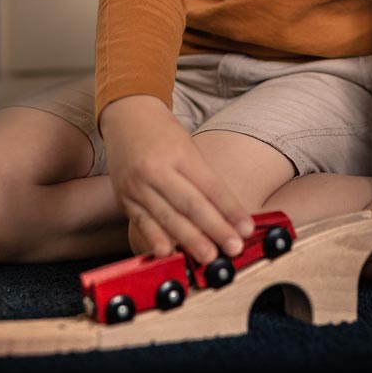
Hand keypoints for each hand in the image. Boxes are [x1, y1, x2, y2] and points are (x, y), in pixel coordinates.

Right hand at [100, 95, 254, 264]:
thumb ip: (202, 178)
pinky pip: (142, 222)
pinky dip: (155, 238)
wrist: (126, 116)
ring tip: (209, 256)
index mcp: (180, 153)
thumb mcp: (187, 146)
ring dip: (190, 240)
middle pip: (191, 204)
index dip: (230, 209)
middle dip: (215, 229)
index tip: (246, 229)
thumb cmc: (163, 132)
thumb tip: (226, 214)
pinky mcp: (125, 198)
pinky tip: (168, 252)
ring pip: (167, 217)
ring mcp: (138, 185)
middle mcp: (157, 169)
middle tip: (234, 248)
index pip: (210, 186)